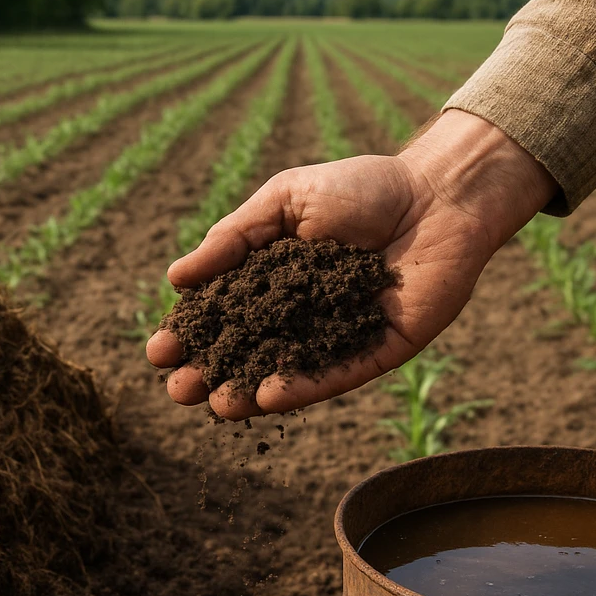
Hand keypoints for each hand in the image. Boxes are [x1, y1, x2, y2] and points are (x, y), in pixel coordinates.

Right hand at [146, 110, 556, 420]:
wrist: (436, 193)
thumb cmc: (361, 189)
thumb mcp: (285, 201)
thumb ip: (234, 238)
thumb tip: (176, 278)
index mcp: (276, 279)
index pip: (224, 314)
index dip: (192, 332)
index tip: (159, 350)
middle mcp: (303, 315)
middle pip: (249, 352)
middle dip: (212, 372)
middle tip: (178, 391)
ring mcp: (339, 337)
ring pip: (287, 372)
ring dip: (249, 393)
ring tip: (216, 406)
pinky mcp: (377, 352)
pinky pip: (336, 375)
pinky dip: (302, 387)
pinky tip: (268, 397)